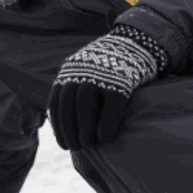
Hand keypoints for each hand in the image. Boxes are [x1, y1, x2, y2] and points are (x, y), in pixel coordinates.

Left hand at [49, 24, 168, 149]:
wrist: (136, 44)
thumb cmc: (110, 65)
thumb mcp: (86, 69)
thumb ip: (76, 89)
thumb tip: (71, 123)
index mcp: (69, 70)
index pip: (56, 102)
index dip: (58, 126)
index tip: (64, 144)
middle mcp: (81, 73)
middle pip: (68, 106)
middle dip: (69, 130)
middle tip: (76, 148)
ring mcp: (101, 76)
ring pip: (85, 108)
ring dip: (84, 130)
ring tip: (89, 145)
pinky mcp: (121, 82)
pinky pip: (110, 108)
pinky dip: (106, 126)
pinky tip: (106, 139)